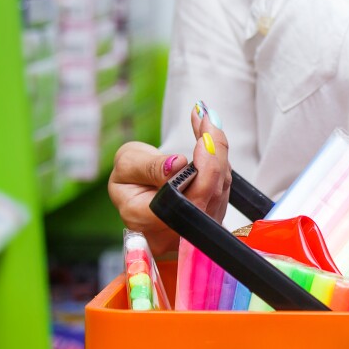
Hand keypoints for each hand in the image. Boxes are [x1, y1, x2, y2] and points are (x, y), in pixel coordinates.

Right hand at [108, 102, 231, 255]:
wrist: (137, 198)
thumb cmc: (128, 182)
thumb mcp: (126, 168)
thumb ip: (148, 166)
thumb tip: (177, 164)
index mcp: (150, 220)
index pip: (188, 198)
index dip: (203, 168)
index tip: (204, 136)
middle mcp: (179, 230)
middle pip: (211, 190)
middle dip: (214, 149)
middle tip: (206, 118)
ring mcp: (199, 227)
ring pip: (220, 185)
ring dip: (217, 148)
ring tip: (205, 120)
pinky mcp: (212, 215)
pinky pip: (223, 184)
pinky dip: (218, 156)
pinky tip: (208, 135)